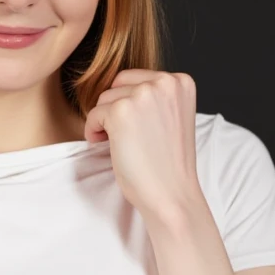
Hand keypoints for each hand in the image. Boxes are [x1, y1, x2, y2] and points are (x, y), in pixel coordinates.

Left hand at [84, 68, 202, 223]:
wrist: (171, 195)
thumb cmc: (168, 163)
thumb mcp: (171, 117)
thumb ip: (154, 97)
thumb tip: (116, 85)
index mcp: (180, 81)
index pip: (136, 78)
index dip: (128, 104)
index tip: (136, 129)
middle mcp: (165, 82)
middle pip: (118, 84)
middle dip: (115, 109)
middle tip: (125, 137)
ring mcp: (143, 94)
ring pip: (104, 98)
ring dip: (104, 122)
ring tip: (120, 144)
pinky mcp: (121, 111)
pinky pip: (93, 115)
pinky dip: (93, 132)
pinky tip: (108, 148)